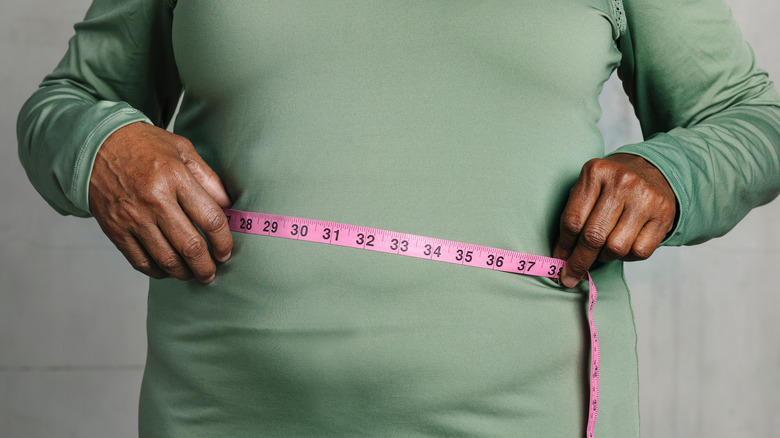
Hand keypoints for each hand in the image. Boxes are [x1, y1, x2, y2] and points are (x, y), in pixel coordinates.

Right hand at [88, 122, 232, 283]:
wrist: (94, 145)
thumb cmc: (143, 146)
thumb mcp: (182, 149)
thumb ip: (208, 178)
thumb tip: (229, 206)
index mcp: (175, 177)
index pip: (210, 219)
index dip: (224, 241)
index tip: (226, 250)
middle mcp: (154, 199)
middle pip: (190, 246)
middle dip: (207, 266)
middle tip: (212, 271)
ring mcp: (133, 217)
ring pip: (166, 259)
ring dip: (185, 273)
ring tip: (194, 274)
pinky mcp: (115, 229)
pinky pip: (140, 261)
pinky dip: (158, 272)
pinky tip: (168, 269)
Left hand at [552, 153, 676, 287]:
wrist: (650, 172)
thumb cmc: (610, 186)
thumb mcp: (588, 187)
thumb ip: (574, 215)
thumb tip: (562, 256)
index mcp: (596, 173)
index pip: (573, 220)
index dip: (563, 246)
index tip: (559, 261)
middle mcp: (622, 183)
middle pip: (593, 236)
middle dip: (579, 262)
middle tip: (570, 276)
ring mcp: (645, 198)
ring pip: (616, 248)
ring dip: (603, 257)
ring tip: (600, 252)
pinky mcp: (663, 215)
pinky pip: (639, 252)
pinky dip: (626, 257)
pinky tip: (622, 247)